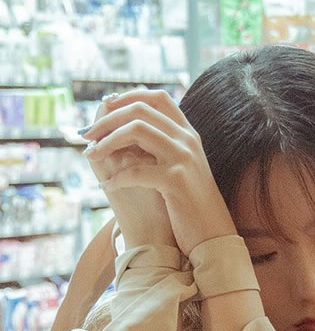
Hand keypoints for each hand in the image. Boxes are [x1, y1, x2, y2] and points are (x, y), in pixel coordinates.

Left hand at [82, 89, 236, 255]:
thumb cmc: (190, 204)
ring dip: (106, 142)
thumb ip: (163, 146)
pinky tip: (106, 187)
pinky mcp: (176, 180)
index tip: (104, 106)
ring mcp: (183, 157)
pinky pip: (136, 170)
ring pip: (136, 130)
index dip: (127, 96)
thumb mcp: (180, 167)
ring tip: (91, 156)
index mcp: (188, 133)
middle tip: (86, 134)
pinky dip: (116, 178)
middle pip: (140, 110)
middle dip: (107, 120)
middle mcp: (187, 139)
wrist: (212, 234)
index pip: (157, 97)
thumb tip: (125, 131)